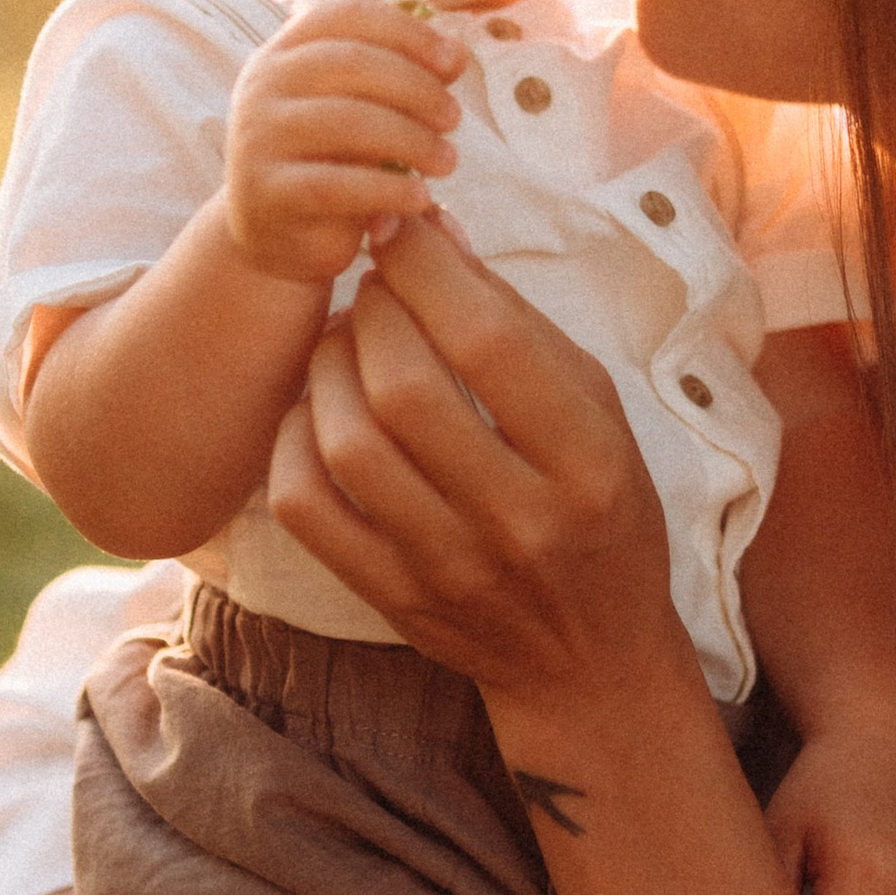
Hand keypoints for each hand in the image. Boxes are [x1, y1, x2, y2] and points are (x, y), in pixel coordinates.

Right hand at [224, 0, 465, 287]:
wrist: (274, 238)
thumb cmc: (330, 164)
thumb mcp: (365, 113)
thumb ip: (405, 79)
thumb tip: (458, 53)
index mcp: (286, 52)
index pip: (349, 14)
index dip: (408, 31)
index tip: (453, 62)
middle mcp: (264, 85)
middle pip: (352, 61)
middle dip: (416, 87)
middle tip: (454, 118)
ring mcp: (258, 137)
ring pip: (346, 121)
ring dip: (411, 139)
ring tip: (447, 161)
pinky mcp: (266, 192)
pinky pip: (336, 184)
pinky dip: (388, 190)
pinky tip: (421, 199)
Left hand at [268, 210, 682, 699]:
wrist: (588, 661)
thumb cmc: (600, 511)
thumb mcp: (596, 414)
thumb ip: (517, 326)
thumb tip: (431, 234)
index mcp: (586, 462)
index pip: (488, 342)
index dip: (428, 270)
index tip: (404, 233)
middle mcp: (520, 520)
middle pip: (406, 388)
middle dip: (374, 311)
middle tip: (375, 288)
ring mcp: (449, 568)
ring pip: (349, 442)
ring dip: (329, 366)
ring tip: (347, 341)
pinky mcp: (393, 599)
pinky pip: (307, 506)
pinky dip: (295, 438)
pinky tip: (319, 411)